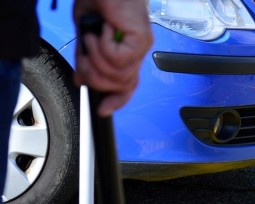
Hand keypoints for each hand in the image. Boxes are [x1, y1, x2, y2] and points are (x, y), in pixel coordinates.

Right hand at [73, 0, 152, 115]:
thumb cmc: (99, 0)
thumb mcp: (87, 34)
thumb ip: (87, 58)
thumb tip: (82, 80)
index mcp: (127, 52)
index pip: (127, 86)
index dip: (116, 100)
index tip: (102, 110)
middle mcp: (137, 52)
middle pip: (120, 85)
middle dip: (95, 77)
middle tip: (83, 57)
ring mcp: (141, 46)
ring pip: (117, 74)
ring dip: (96, 57)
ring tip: (92, 37)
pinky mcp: (141, 39)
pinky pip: (118, 60)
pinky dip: (103, 46)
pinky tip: (103, 31)